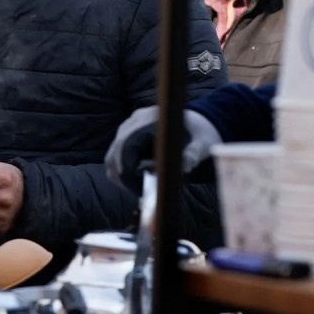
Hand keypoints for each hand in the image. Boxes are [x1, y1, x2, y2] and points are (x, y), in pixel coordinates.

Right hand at [104, 108, 221, 195]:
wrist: (198, 120)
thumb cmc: (200, 133)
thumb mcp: (201, 144)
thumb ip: (192, 154)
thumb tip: (184, 167)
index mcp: (147, 121)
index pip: (125, 149)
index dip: (128, 174)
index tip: (142, 190)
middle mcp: (133, 123)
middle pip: (114, 156)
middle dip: (124, 179)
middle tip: (142, 193)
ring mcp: (127, 128)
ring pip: (111, 157)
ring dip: (121, 176)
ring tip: (140, 188)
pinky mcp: (127, 135)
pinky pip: (116, 156)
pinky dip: (123, 170)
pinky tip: (139, 178)